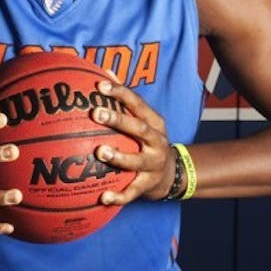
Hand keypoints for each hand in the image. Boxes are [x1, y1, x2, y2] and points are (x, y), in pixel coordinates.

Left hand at [89, 79, 176, 203]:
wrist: (173, 174)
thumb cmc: (147, 141)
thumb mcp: (144, 119)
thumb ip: (125, 99)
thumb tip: (104, 72)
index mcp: (154, 123)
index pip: (137, 103)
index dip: (120, 93)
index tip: (100, 85)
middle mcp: (156, 142)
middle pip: (140, 129)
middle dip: (119, 120)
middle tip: (96, 113)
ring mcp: (154, 165)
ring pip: (136, 162)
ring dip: (118, 157)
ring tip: (100, 151)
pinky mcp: (148, 186)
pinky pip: (132, 193)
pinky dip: (118, 197)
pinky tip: (102, 198)